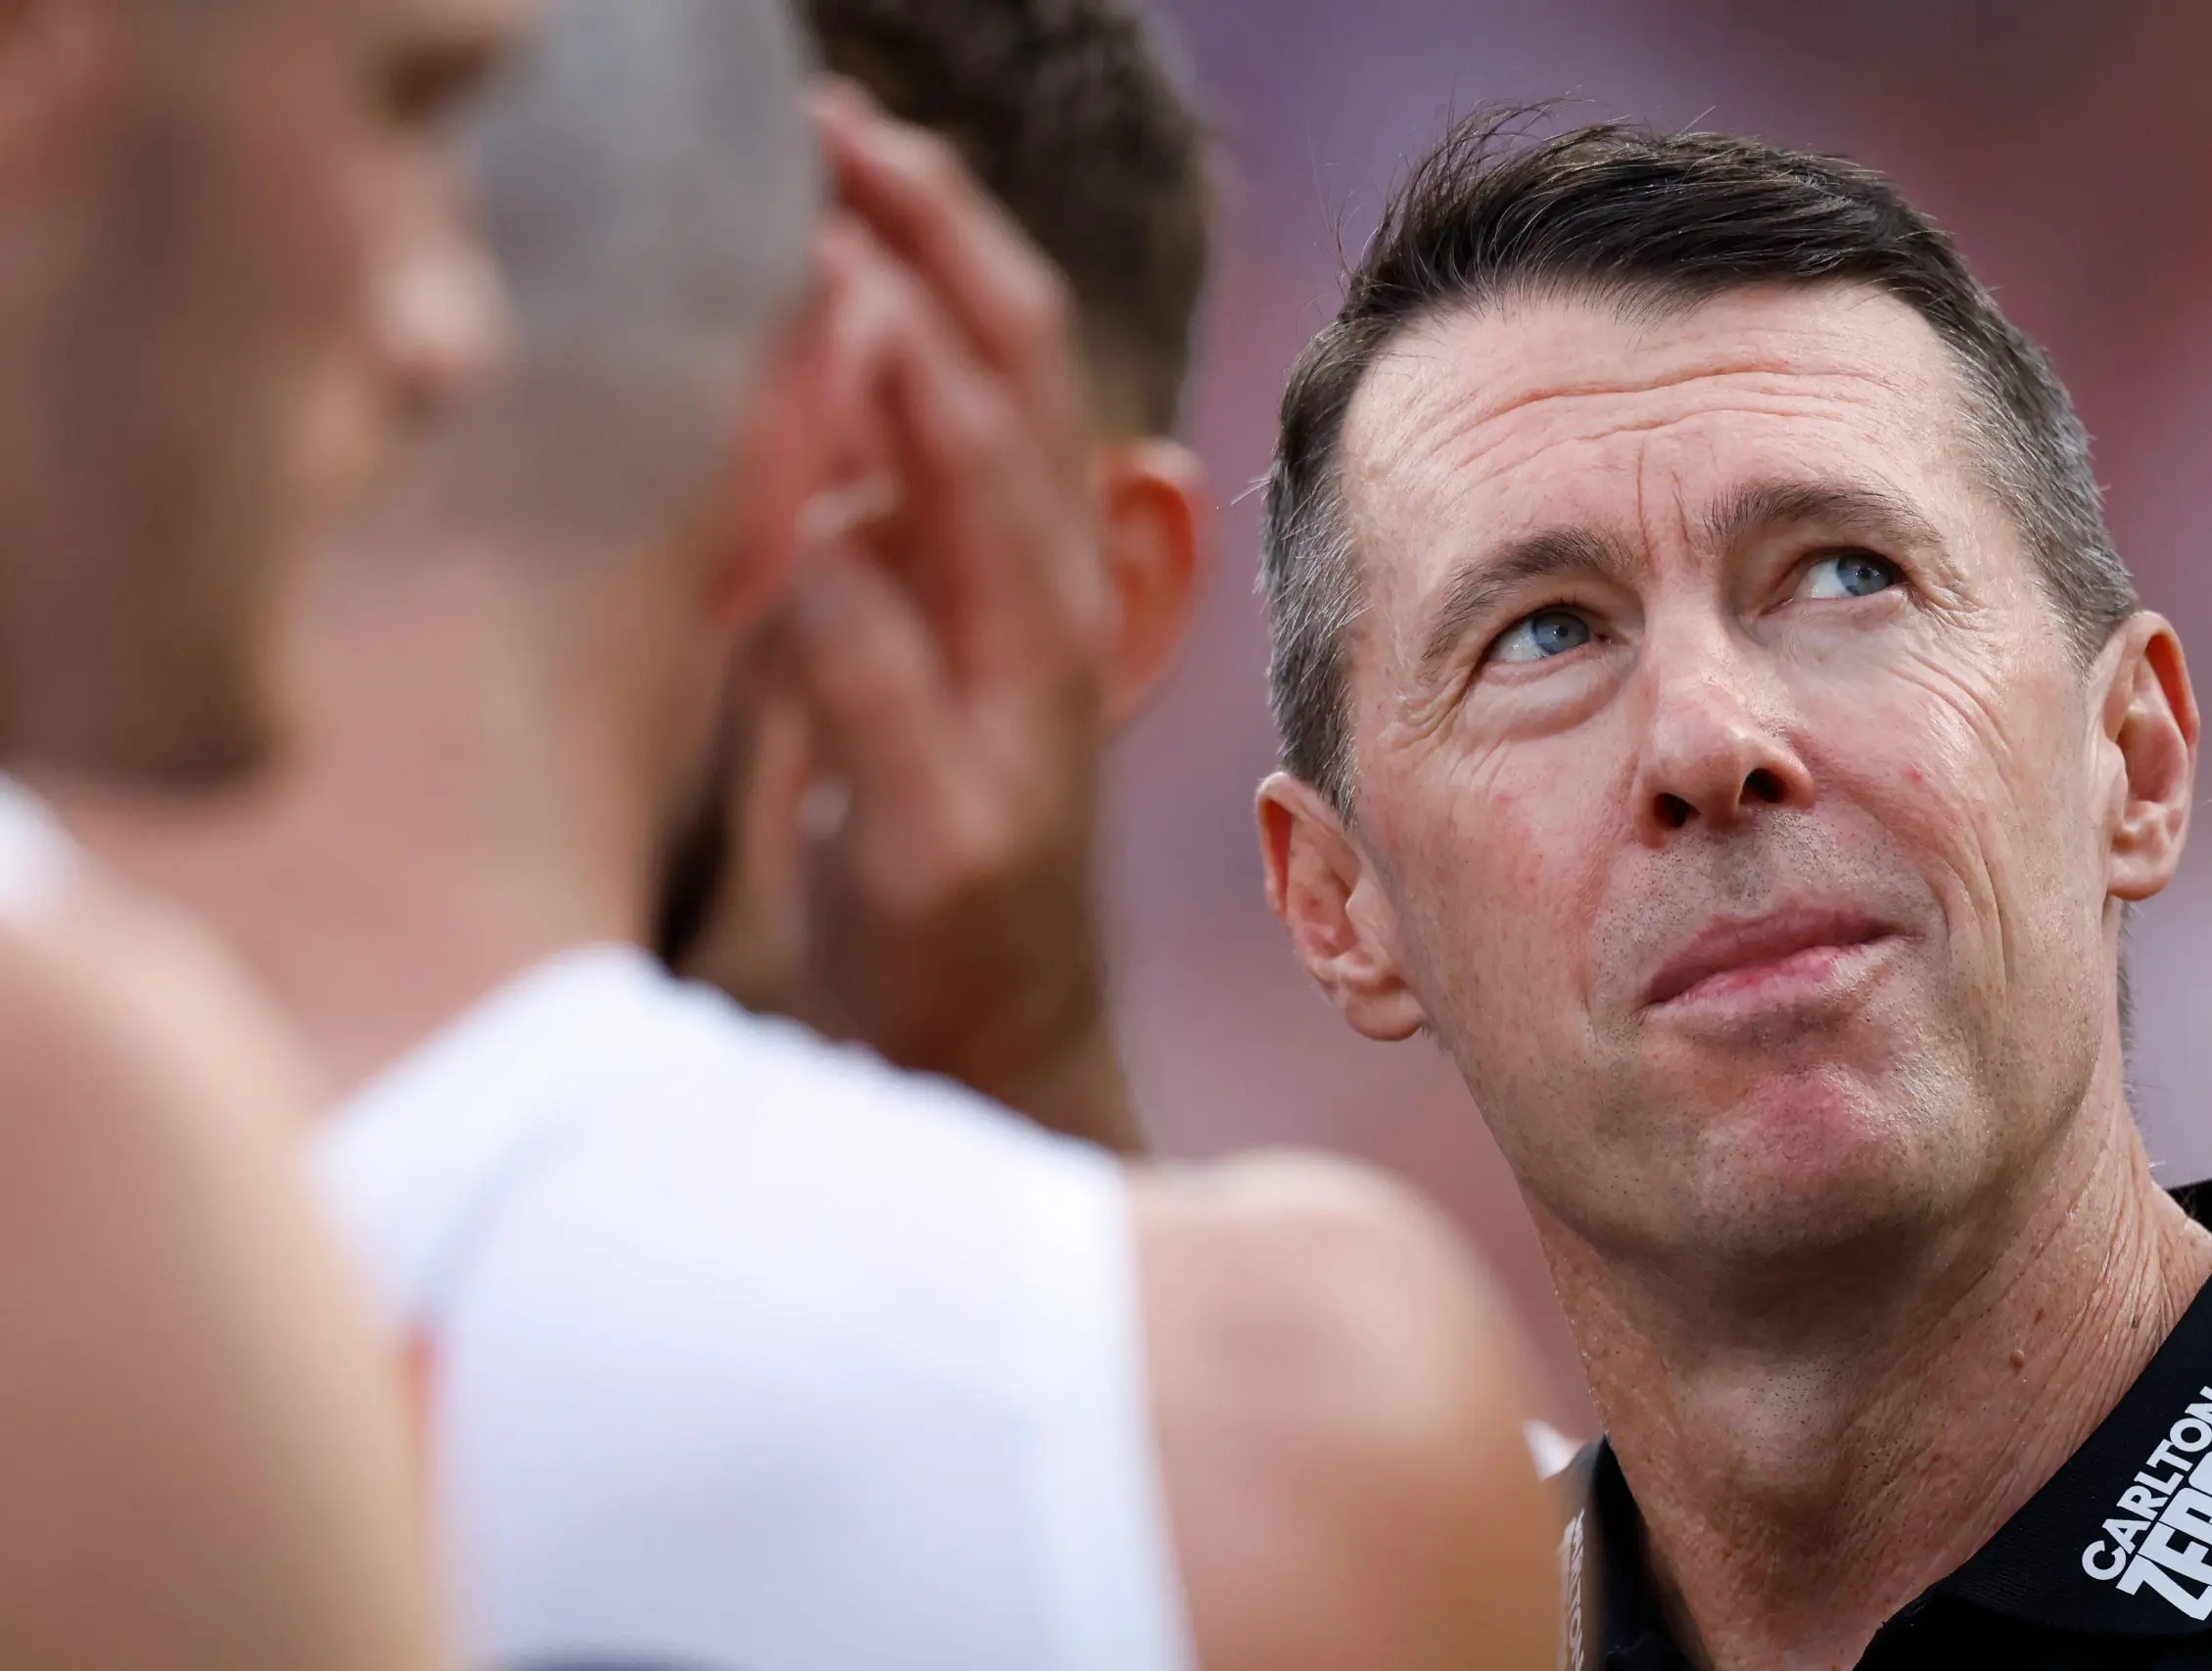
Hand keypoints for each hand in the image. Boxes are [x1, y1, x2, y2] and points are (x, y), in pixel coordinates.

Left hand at [692, 83, 1140, 1151]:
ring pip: (979, 522)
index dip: (946, 228)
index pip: (1017, 358)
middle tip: (828, 131)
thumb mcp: (944, 650)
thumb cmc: (942, 829)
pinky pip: (878, 684)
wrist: (991, 1041)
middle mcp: (1051, 632)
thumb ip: (917, 521)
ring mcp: (1015, 733)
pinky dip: (824, 590)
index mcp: (1045, 574)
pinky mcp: (949, 838)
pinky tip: (768, 519)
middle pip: (1011, 400)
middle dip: (926, 249)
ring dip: (902, 386)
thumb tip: (866, 363)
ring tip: (822, 269)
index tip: (847, 126)